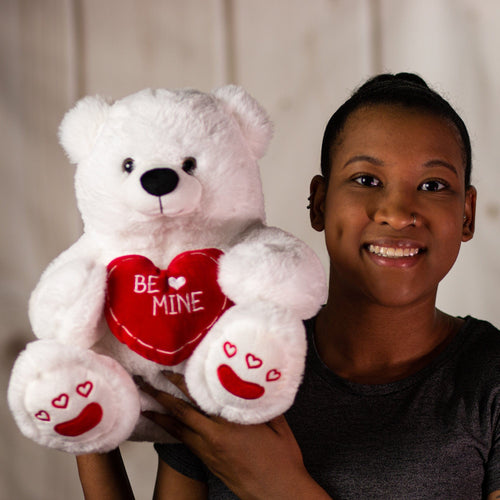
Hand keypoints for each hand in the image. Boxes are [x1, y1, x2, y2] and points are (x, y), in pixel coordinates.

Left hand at [140, 373, 330, 499]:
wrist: (277, 493)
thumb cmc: (281, 460)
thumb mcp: (278, 425)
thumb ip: (263, 404)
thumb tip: (258, 386)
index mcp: (230, 424)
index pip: (199, 399)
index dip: (181, 384)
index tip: (168, 372)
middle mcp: (214, 437)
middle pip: (181, 414)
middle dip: (161, 397)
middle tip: (146, 385)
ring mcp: (209, 451)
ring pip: (179, 431)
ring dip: (162, 417)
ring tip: (147, 408)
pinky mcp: (209, 462)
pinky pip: (186, 442)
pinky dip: (174, 432)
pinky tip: (168, 426)